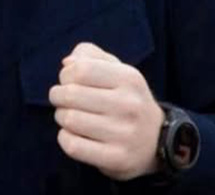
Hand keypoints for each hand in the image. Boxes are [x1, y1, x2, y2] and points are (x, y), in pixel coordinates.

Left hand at [48, 42, 162, 180]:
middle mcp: (130, 105)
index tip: (68, 81)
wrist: (156, 141)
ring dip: (62, 117)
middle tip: (64, 101)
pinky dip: (65, 138)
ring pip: (69, 119)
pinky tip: (74, 134)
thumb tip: (67, 63)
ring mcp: (125, 134)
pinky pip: (73, 145)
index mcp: (129, 78)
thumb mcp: (116, 70)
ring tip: (71, 117)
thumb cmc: (125, 99)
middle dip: (58, 96)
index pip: (79, 69)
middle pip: (70, 94)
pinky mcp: (117, 158)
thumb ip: (89, 56)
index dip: (65, 75)